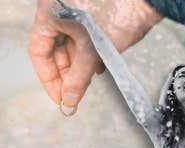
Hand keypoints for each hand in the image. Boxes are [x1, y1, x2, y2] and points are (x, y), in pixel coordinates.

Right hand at [29, 0, 161, 109]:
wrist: (147, 1)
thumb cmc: (118, 14)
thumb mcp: (92, 51)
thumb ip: (77, 79)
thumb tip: (68, 101)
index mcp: (49, 12)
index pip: (38, 52)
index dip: (48, 78)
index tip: (58, 96)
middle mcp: (58, 10)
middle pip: (54, 50)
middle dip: (66, 74)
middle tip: (73, 95)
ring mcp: (74, 12)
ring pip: (69, 46)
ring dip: (78, 67)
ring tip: (87, 82)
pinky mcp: (89, 16)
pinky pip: (81, 39)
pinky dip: (87, 55)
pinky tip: (97, 66)